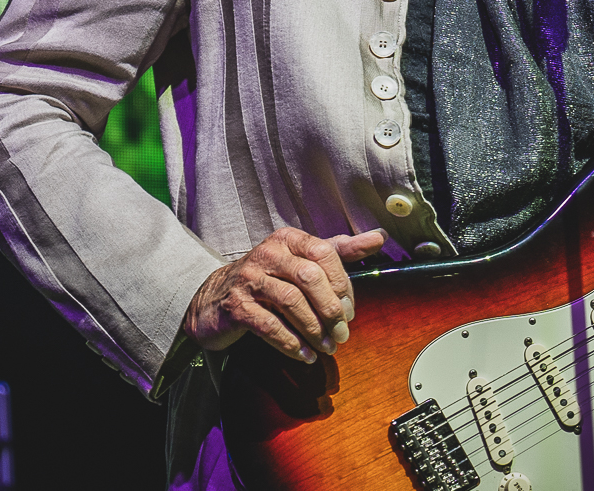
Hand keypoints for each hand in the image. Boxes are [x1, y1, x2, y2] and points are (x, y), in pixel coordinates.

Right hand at [184, 227, 387, 362]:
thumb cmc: (268, 279)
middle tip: (342, 333)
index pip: (324, 253)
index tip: (350, 310)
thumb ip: (340, 250)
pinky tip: (305, 355)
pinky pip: (268, 325)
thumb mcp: (302, 259)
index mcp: (288, 239)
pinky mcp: (236, 306)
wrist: (214, 298)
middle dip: (331, 309)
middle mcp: (268, 253)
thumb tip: (379, 237)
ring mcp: (249, 279)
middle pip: (309, 277)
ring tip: (328, 347)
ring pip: (291, 302)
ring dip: (314, 329)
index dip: (342, 283)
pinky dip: (291, 343)